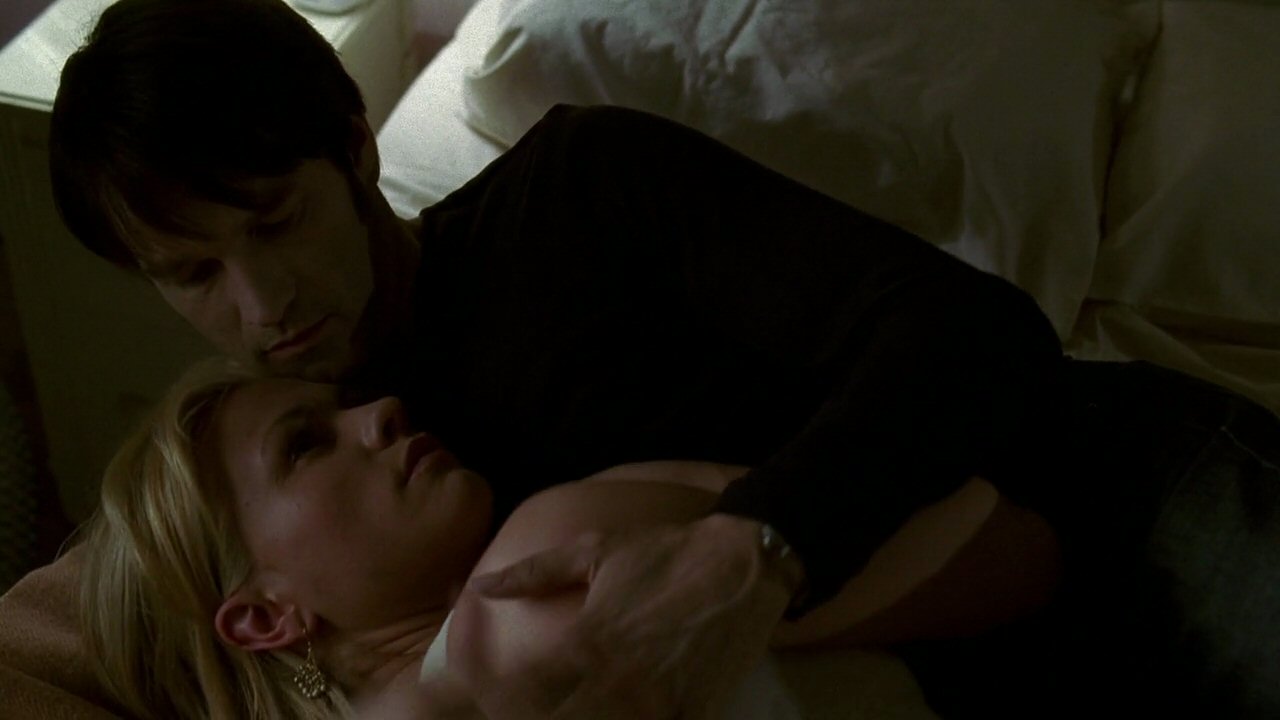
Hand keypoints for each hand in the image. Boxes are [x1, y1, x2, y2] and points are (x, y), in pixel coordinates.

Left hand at [468, 514, 800, 718]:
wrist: (747, 562)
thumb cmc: (666, 552)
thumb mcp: (595, 549)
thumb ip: (535, 573)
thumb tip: (480, 587)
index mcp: (588, 640)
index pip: (524, 692)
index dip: (496, 700)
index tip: (486, 696)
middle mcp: (619, 680)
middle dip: (533, 718)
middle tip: (527, 707)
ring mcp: (658, 703)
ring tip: (572, 708)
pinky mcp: (693, 714)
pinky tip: (619, 714)